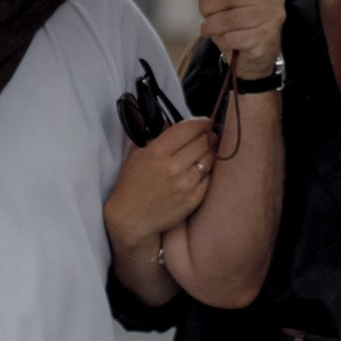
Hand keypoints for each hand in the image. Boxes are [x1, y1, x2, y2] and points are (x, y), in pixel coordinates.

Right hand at [105, 116, 217, 255]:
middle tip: (209, 135)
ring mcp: (185, 184)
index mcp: (157, 152)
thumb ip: (153, 136)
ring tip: (206, 152)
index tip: (206, 121)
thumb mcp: (136, 155)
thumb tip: (170, 123)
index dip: (202, 122)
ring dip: (210, 152)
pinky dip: (207, 171)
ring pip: (210, 158)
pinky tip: (201, 170)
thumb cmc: (131, 186)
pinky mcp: (193, 199)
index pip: (188, 129)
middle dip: (208, 135)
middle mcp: (173, 167)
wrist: (131, 219)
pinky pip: (209, 178)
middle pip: (203, 142)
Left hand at [190, 0, 285, 77]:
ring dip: (210, 26)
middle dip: (206, 7)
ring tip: (211, 28)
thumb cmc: (238, 20)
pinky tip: (225, 40)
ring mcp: (270, 16)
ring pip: (225, 19)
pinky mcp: (265, 38)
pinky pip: (230, 37)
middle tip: (206, 14)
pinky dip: (221, 40)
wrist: (258, 55)